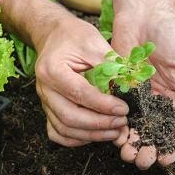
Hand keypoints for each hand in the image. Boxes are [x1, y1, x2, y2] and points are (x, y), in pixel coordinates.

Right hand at [34, 15, 128, 146]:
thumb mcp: (94, 43)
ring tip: (115, 131)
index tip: (124, 109)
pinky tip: (95, 135)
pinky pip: (57, 132)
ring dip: (92, 135)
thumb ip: (111, 66)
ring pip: (64, 129)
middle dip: (99, 124)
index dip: (103, 105)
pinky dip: (76, 139)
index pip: (79, 94)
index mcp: (53, 69)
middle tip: (122, 122)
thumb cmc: (74, 36)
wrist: (54, 35)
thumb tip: (130, 89)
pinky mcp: (48, 109)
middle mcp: (44, 88)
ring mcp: (44, 101)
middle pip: (69, 117)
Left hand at [112, 11, 174, 168]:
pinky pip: (119, 112)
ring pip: (137, 127)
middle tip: (142, 161)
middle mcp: (162, 101)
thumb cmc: (174, 34)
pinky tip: (114, 135)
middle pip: (156, 133)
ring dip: (132, 143)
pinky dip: (117, 125)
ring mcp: (141, 97)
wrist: (144, 13)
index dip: (173, 147)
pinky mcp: (122, 89)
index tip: (164, 161)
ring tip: (127, 155)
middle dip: (150, 150)